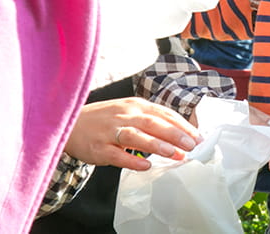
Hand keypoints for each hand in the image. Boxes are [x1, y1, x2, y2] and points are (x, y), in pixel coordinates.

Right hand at [64, 97, 201, 170]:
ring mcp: (110, 131)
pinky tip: (146, 165)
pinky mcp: (98, 147)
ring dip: (157, 145)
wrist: (70, 123)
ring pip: (136, 136)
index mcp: (135, 105)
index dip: (182, 125)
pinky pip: (116, 154)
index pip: (163, 113)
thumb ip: (152, 120)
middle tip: (192, 146)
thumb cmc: (105, 119)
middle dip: (174, 134)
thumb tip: (181, 134)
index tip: (198, 137)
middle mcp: (124, 115)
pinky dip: (132, 160)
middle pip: (152, 123)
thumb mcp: (129, 112)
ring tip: (175, 154)